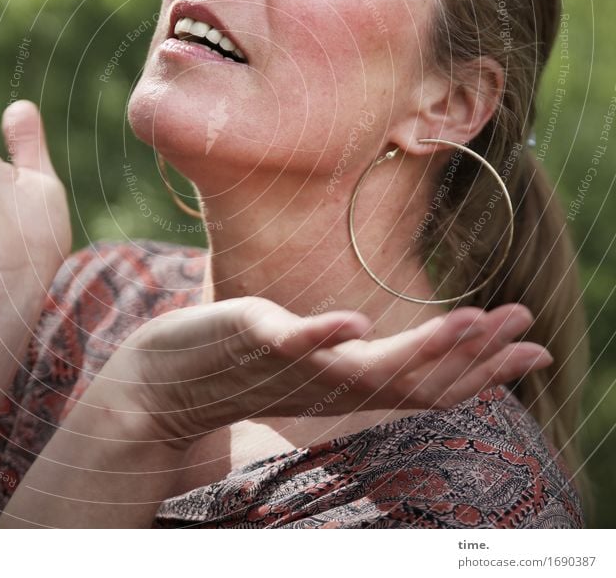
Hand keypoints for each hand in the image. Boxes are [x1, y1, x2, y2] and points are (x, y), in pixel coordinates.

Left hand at [86, 297, 552, 446]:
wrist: (170, 380)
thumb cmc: (246, 366)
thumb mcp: (311, 362)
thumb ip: (350, 355)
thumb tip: (381, 338)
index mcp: (351, 386)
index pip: (430, 385)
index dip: (485, 371)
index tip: (537, 350)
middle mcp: (335, 385)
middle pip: (416, 378)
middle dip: (476, 354)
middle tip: (527, 323)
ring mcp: (298, 365)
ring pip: (369, 366)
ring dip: (422, 348)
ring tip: (473, 322)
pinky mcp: (259, 339)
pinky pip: (296, 340)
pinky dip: (325, 334)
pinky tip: (356, 324)